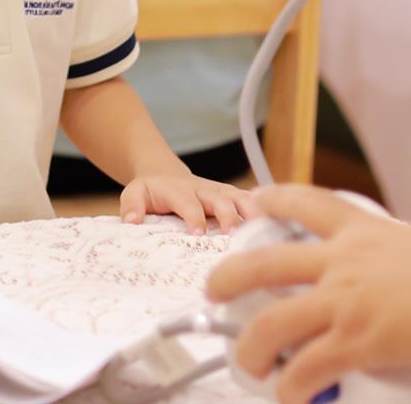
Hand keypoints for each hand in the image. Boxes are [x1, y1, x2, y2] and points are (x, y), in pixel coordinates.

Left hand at [121, 172, 257, 235]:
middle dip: (229, 215)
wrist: (166, 174)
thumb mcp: (134, 193)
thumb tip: (132, 221)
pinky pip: (253, 202)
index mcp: (180, 191)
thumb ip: (132, 205)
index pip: (188, 203)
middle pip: (221, 199)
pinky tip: (279, 227)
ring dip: (254, 213)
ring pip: (242, 197)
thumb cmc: (151, 191)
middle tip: (234, 236)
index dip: (194, 217)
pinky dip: (266, 211)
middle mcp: (204, 189)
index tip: (198, 233)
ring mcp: (222, 191)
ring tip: (265, 231)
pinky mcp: (234, 196)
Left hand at [207, 186, 410, 403]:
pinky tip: (289, 397)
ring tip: (246, 364)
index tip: (254, 200)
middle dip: (230, 277)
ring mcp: (346, 300)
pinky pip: (306, 368)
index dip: (276, 199)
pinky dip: (291, 387)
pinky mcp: (357, 341)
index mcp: (368, 232)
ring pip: (273, 322)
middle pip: (266, 263)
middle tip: (213, 290)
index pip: (310, 203)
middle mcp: (346, 261)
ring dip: (252, 347)